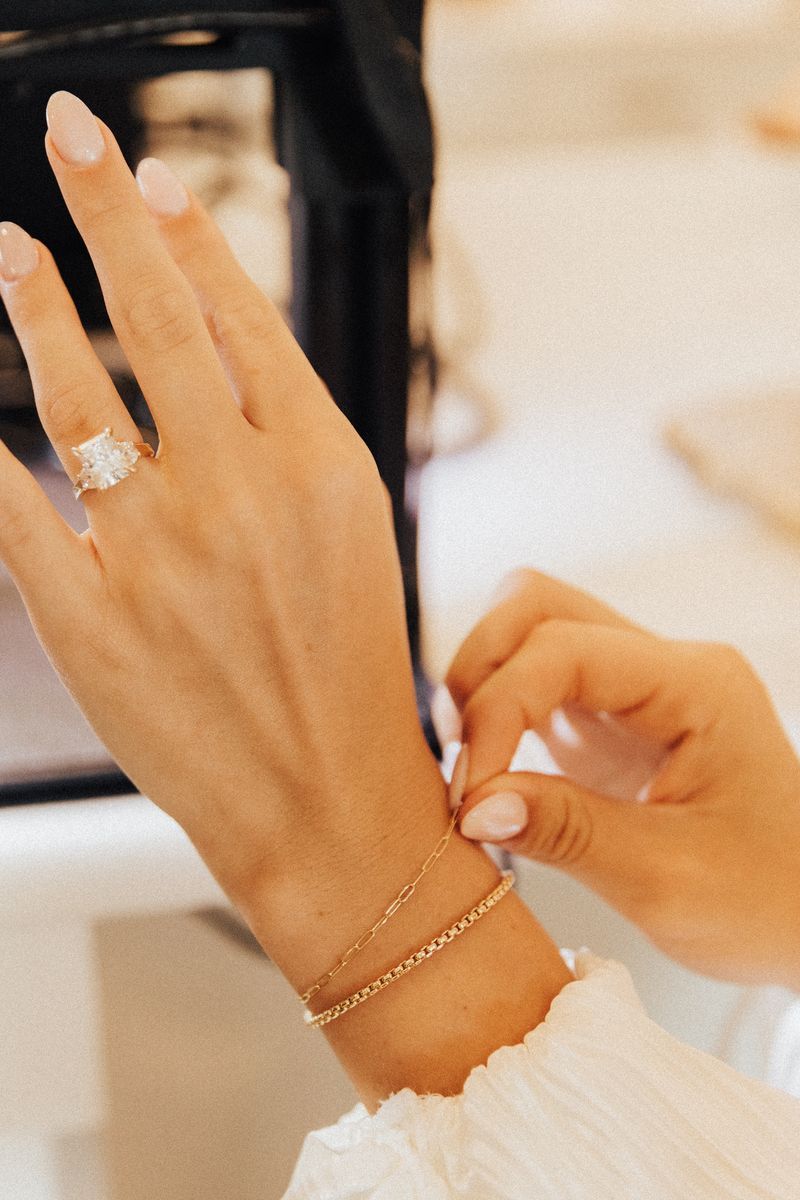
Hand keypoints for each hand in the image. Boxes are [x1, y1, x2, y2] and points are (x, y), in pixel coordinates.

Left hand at [0, 92, 430, 902]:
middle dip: (109, 212)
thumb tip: (212, 345)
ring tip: (13, 250)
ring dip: (36, 306)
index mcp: (323, 467)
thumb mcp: (354, 536)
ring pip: (78, 395)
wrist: (331, 809)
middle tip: (77, 138)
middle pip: (158, 320)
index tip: (155, 181)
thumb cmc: (353, 678)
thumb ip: (288, 438)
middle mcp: (240, 494)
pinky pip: (15, 506)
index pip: (243, 318)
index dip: (192, 239)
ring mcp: (158, 553)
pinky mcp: (90, 618)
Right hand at [442, 569, 799, 988]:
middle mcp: (664, 665)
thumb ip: (567, 833)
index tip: (469, 795)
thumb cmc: (765, 900)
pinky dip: (496, 712)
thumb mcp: (668, 881)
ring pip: (529, 629)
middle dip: (479, 672)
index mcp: (696, 685)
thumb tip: (472, 807)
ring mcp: (635, 686)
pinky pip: (536, 679)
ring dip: (483, 683)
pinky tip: (490, 771)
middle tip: (463, 764)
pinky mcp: (610, 717)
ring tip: (473, 766)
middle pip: (536, 604)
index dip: (498, 708)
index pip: (563, 648)